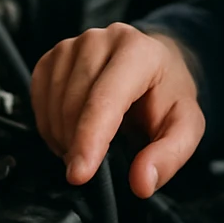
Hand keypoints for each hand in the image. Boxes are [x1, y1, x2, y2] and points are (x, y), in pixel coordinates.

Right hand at [31, 24, 204, 197]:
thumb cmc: (166, 95)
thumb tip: (142, 182)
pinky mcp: (53, 56)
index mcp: (138, 52)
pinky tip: (70, 131)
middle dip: (77, 145)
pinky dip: (49, 125)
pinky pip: (38, 98)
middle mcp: (101, 40)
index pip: (105, 100)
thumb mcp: (185, 128)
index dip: (89, 140)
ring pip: (53, 103)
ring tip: (88, 146)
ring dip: (63, 137)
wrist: (154, 66)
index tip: (79, 175)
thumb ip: (169, 156)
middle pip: (74, 103)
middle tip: (94, 165)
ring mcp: (73, 45)